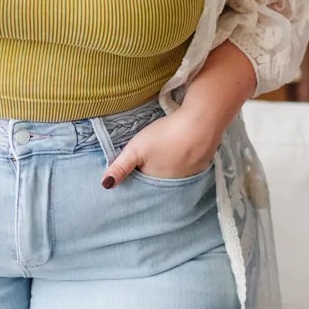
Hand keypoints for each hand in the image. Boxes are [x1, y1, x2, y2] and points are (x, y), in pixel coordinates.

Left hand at [102, 107, 218, 186]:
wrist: (201, 122)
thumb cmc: (165, 136)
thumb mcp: (136, 149)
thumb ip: (120, 167)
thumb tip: (105, 186)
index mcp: (157, 182)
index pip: (144, 183)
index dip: (138, 174)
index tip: (136, 165)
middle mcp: (175, 183)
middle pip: (160, 178)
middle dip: (154, 171)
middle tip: (151, 155)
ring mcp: (191, 174)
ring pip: (175, 172)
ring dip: (170, 165)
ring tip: (166, 150)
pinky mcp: (203, 163)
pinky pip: (190, 165)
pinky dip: (184, 159)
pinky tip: (182, 148)